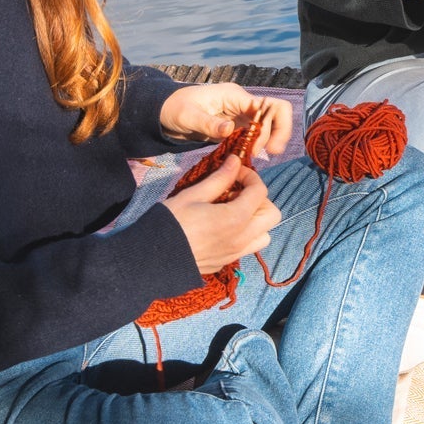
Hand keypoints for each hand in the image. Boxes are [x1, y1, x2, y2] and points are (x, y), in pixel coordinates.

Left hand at [159, 83, 291, 160]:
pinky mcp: (237, 126)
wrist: (166, 112)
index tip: (268, 149)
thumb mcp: (187, 117)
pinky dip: (257, 145)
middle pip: (276, 115)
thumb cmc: (175, 109)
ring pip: (269, 125)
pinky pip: (256, 134)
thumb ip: (209, 123)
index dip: (277, 126)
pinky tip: (248, 156)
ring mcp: (241, 114)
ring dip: (268, 141)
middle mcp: (243, 103)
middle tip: (266, 155)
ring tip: (255, 156)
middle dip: (278, 134)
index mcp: (235, 96)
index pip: (271, 105)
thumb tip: (230, 129)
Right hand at [163, 155, 280, 274]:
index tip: (235, 173)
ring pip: (265, 234)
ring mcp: (235, 253)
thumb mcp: (193, 195)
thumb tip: (236, 161)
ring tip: (233, 211)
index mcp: (236, 218)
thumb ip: (220, 179)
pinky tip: (224, 227)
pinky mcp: (226, 262)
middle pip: (272, 214)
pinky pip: (249, 247)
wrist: (152, 259)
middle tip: (237, 193)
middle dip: (259, 199)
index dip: (251, 177)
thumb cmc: (171, 223)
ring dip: (256, 220)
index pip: (260, 191)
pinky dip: (246, 234)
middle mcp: (242, 238)